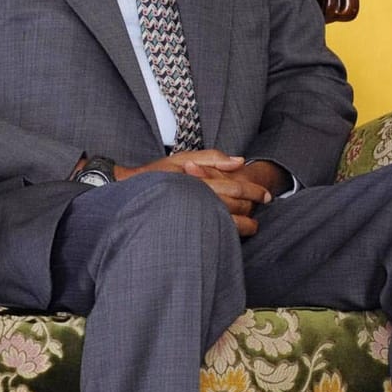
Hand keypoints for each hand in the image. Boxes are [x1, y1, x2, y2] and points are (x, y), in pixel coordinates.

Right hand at [116, 151, 277, 236]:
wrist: (125, 194)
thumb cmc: (155, 175)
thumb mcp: (182, 159)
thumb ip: (212, 158)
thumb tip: (239, 161)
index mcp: (199, 181)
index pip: (235, 188)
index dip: (254, 192)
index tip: (267, 196)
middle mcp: (197, 199)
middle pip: (235, 207)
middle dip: (251, 207)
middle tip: (262, 206)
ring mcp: (193, 215)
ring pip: (228, 224)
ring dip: (244, 225)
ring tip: (253, 225)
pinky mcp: (187, 228)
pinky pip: (214, 233)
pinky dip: (228, 233)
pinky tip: (232, 232)